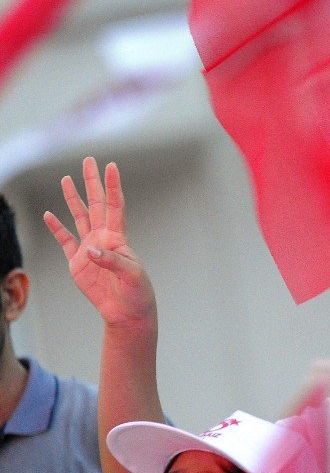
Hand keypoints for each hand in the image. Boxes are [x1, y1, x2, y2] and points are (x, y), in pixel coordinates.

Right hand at [43, 157, 154, 329]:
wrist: (127, 312)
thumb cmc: (136, 292)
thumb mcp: (131, 275)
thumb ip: (111, 261)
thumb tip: (91, 250)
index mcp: (118, 237)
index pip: (115, 205)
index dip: (113, 186)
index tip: (111, 166)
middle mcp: (104, 238)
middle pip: (97, 203)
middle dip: (92, 182)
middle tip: (88, 160)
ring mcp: (90, 249)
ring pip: (80, 217)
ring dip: (73, 199)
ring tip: (67, 179)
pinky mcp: (78, 263)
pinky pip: (65, 241)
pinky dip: (56, 228)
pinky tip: (49, 214)